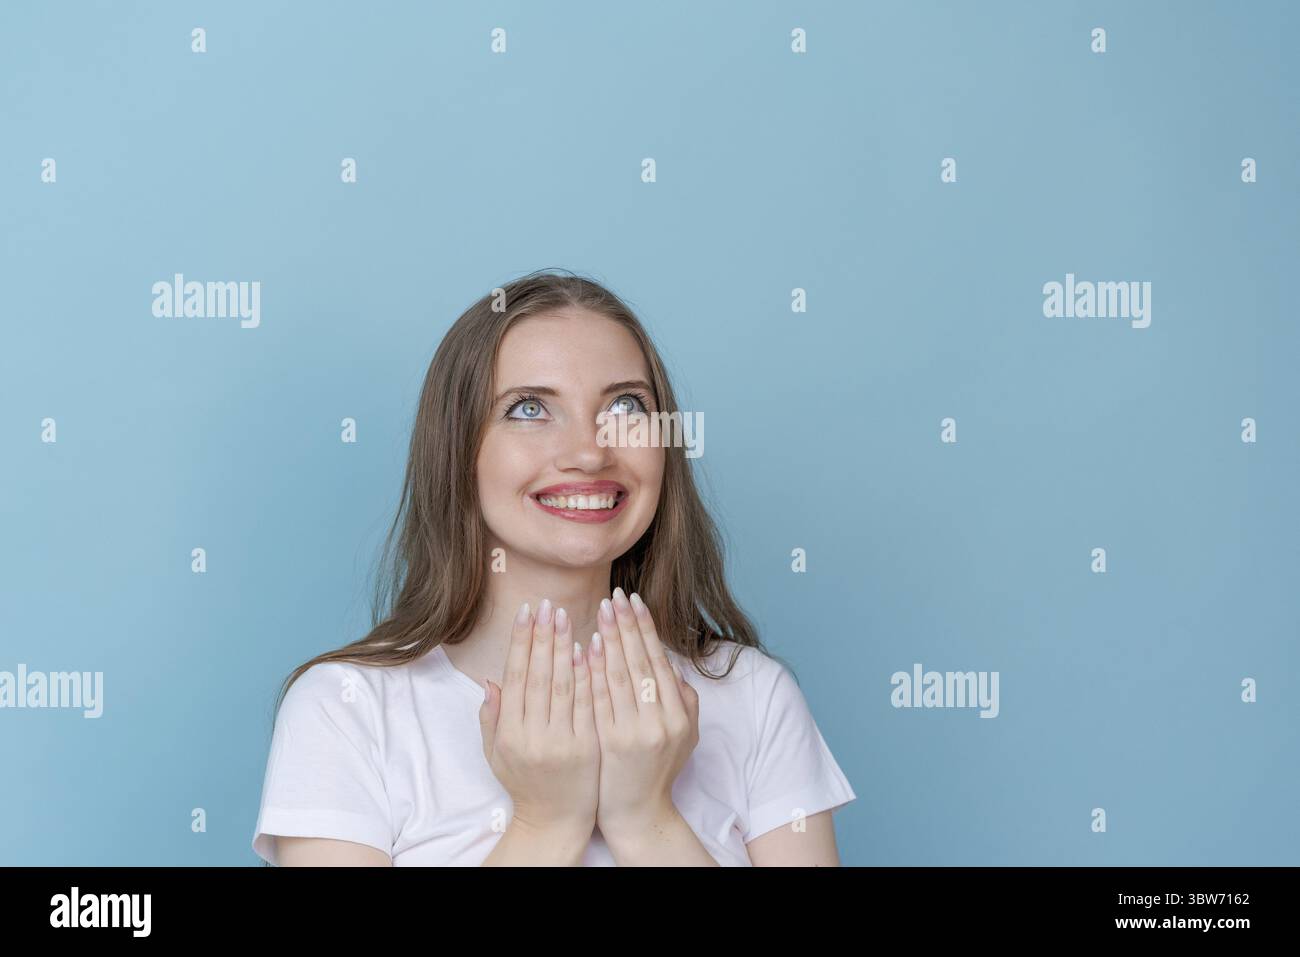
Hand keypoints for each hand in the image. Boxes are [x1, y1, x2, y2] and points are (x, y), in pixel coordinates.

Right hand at [479, 599, 599, 837]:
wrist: (555, 823)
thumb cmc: (525, 783)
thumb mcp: (496, 753)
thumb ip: (491, 717)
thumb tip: (490, 680)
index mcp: (509, 734)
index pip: (516, 677)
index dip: (521, 642)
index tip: (527, 612)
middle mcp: (533, 737)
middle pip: (539, 676)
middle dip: (544, 636)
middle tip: (549, 604)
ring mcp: (562, 743)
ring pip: (564, 686)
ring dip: (566, 648)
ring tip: (569, 616)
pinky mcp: (588, 747)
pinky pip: (588, 705)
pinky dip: (588, 676)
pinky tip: (590, 650)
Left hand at [588, 587, 699, 839]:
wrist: (638, 812)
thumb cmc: (658, 768)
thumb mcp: (686, 735)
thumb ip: (684, 699)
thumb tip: (673, 664)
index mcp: (680, 713)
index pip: (659, 660)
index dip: (646, 628)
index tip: (634, 599)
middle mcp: (662, 720)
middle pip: (641, 662)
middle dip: (627, 624)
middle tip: (615, 594)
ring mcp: (637, 732)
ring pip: (621, 676)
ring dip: (611, 639)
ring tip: (600, 610)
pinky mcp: (613, 742)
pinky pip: (601, 699)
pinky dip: (594, 671)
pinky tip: (587, 648)